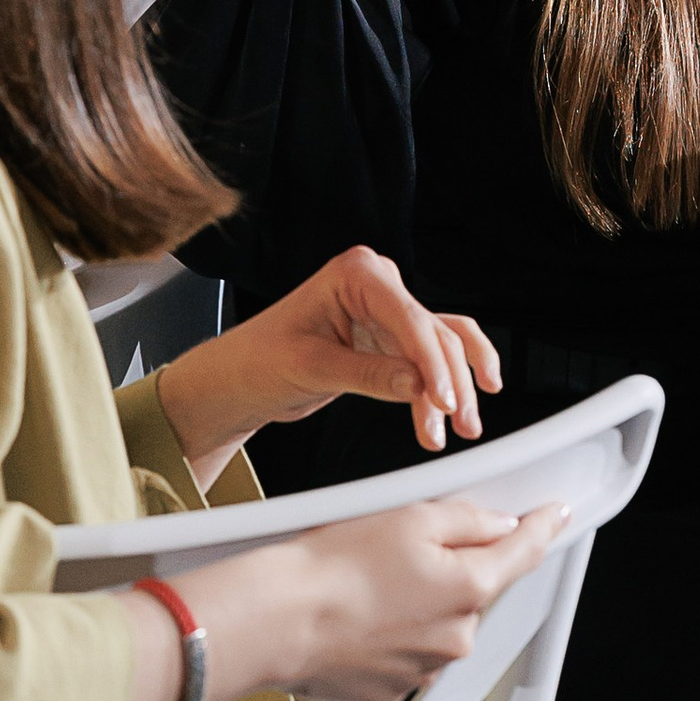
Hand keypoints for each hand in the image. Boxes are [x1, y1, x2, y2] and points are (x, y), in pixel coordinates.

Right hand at [115, 496, 570, 700]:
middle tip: (399, 547)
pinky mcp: (391, 689)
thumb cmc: (332, 569)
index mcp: (470, 588)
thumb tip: (499, 524)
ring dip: (414, 602)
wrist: (276, 622)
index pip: (523, 552)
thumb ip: (468, 519)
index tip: (553, 515)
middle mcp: (456, 636)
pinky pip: (404, 652)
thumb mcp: (410, 517)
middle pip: (472, 590)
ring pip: (435, 623)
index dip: (541, 527)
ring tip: (363, 583)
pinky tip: (354, 614)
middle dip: (449, 567)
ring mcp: (425, 669)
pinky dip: (387, 632)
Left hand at [153, 249, 499, 482]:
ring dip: (455, 386)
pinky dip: (443, 384)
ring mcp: (385, 311)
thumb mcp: (310, 368)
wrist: (238, 379)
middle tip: (457, 423)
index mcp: (355, 274)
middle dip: (449, 382)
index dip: (432, 362)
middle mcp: (377, 285)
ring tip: (461, 426)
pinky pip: (428, 358)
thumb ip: (367, 374)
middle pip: (433, 332)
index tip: (444, 399)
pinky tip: (458, 407)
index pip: (409, 317)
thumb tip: (417, 386)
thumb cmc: (256, 360)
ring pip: (440, 347)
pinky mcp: (388, 339)